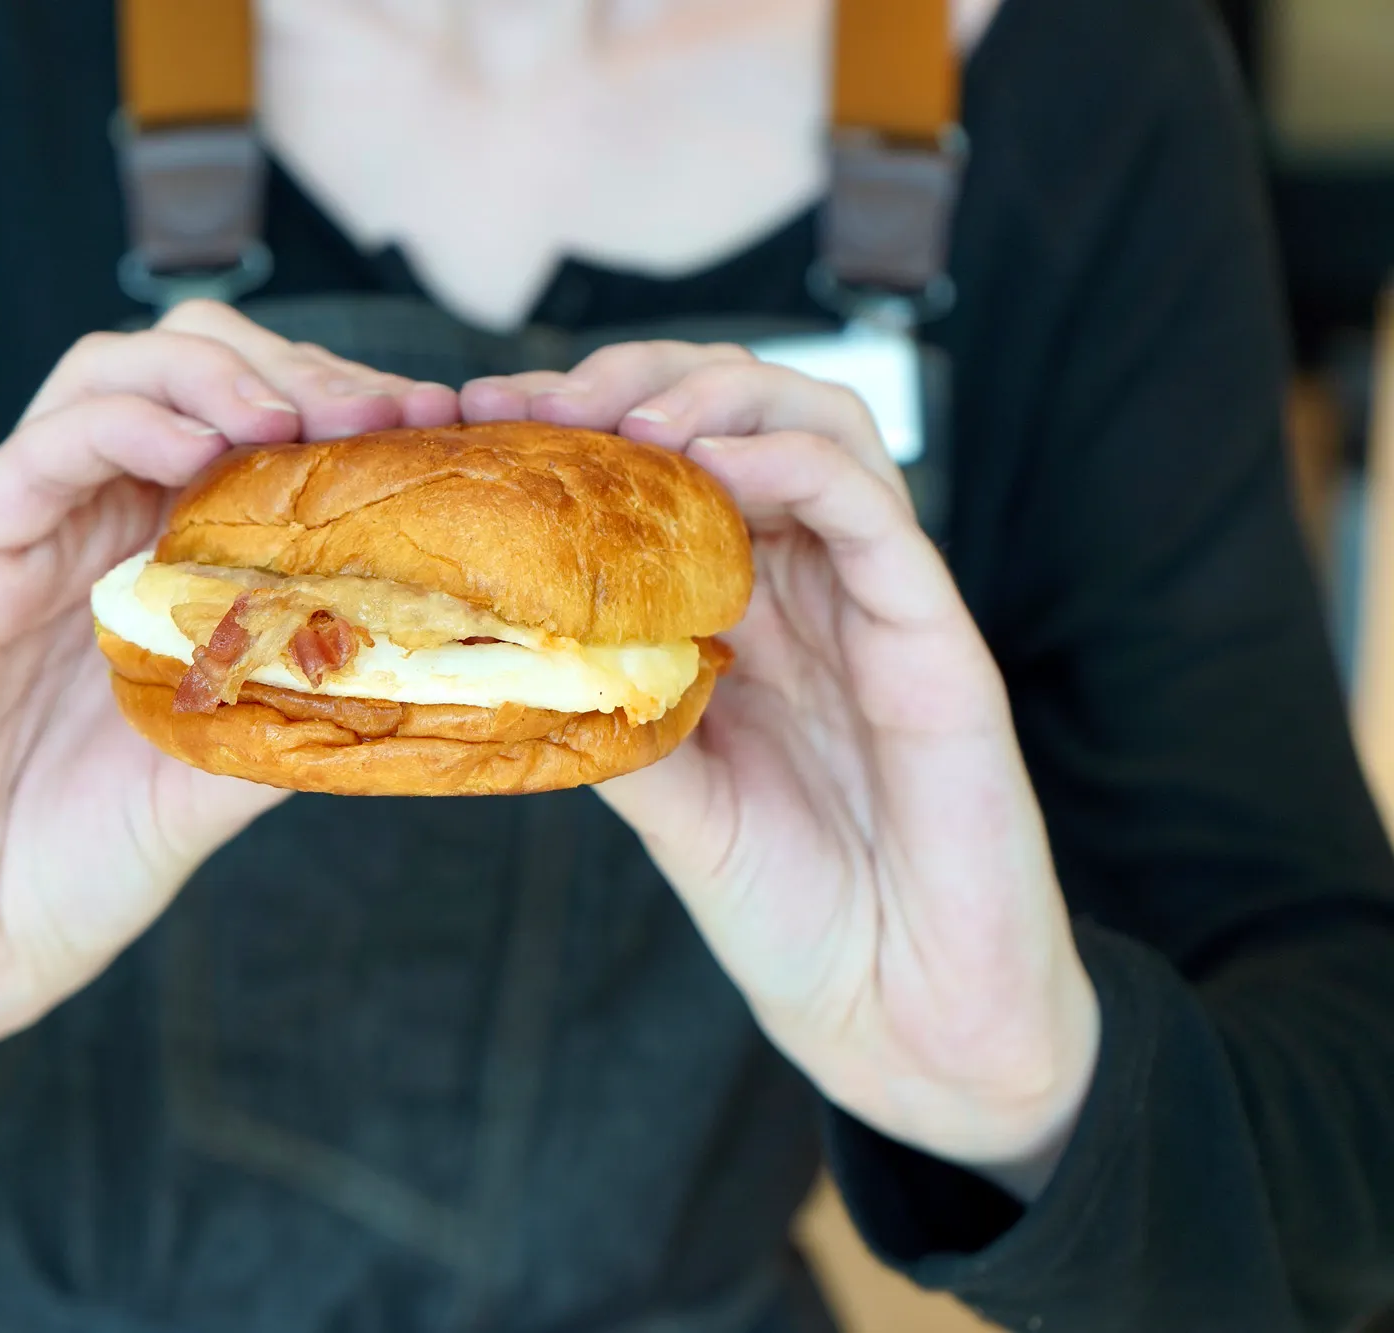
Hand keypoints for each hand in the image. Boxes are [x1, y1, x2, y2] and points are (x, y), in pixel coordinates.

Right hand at [0, 302, 459, 1135]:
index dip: (348, 410)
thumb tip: (427, 659)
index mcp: (165, 559)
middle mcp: (96, 523)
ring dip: (211, 375)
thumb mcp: (223, 776)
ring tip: (287, 419)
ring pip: (112, 377)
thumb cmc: (80, 862)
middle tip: (372, 414)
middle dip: (293, 371)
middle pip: (192, 371)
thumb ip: (299, 706)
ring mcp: (24, 530)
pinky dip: (120, 425)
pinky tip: (191, 445)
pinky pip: (38, 452)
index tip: (436, 428)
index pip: (259, 431)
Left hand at [466, 349, 1099, 1200]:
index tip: (482, 419)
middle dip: (638, 378)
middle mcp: (811, 588)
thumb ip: (612, 717)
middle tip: (544, 402)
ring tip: (627, 422)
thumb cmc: (797, 911)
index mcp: (750, 615)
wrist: (901, 1013)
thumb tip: (504, 647)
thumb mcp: (672, 803)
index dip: (581, 428)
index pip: (673, 470)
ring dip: (717, 395)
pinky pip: (871, 508)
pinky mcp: (934, 633)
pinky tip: (713, 464)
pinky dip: (790, 462)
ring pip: (818, 424)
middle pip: (743, 414)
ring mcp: (874, 601)